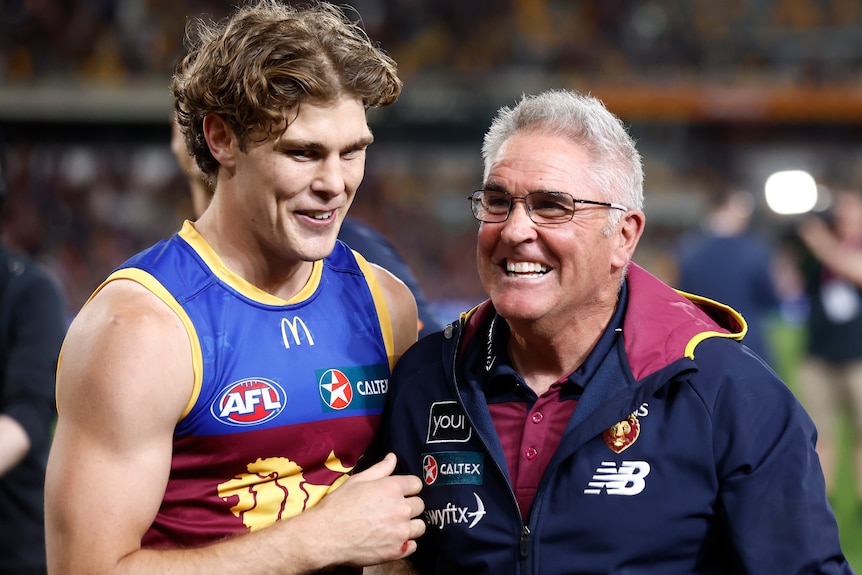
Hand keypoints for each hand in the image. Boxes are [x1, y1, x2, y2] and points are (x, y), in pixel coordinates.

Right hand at [304, 453, 424, 566]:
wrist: (326, 535)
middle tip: (393, 511)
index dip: (408, 488)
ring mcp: (400, 531)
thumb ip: (380, 469)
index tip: (401, 493)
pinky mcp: (397, 550)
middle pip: (420, 505)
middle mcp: (401, 508)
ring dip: (410, 525)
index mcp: (392, 488)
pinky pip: (414, 545)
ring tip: (395, 527)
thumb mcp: (357, 481)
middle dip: (409, 506)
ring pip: (419, 526)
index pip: (417, 484)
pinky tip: (393, 540)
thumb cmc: (338, 507)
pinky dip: (406, 543)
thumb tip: (392, 458)